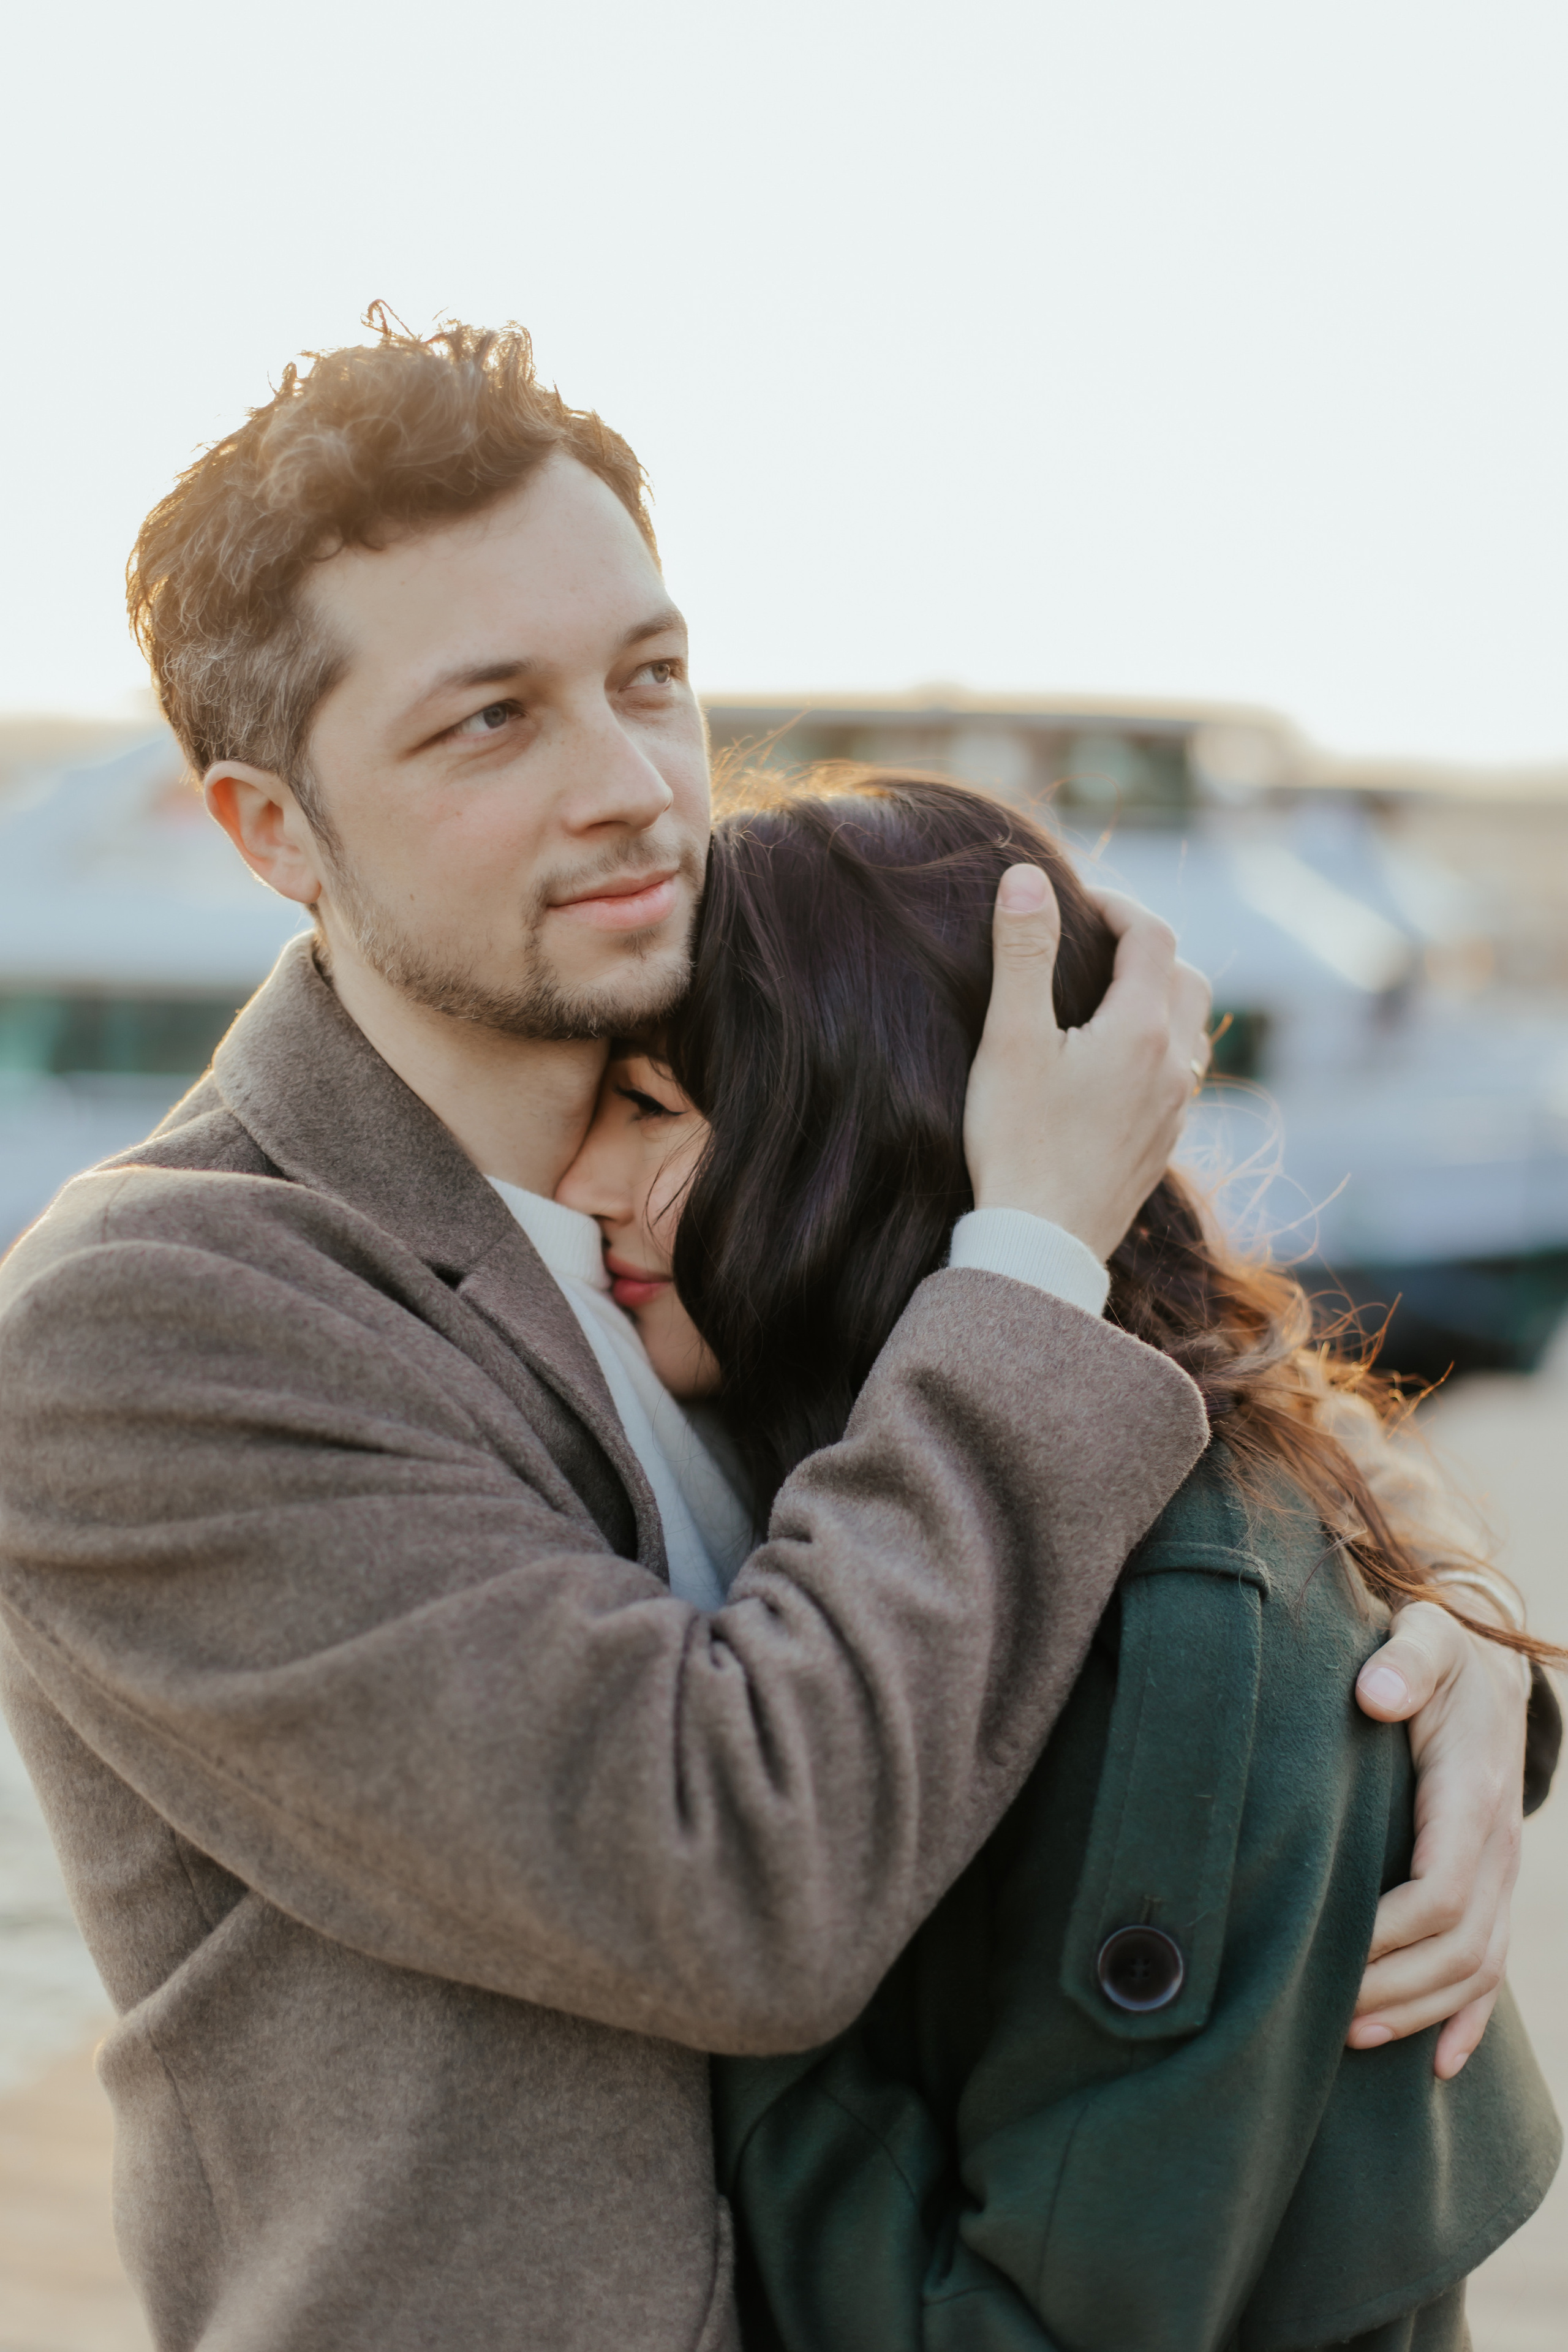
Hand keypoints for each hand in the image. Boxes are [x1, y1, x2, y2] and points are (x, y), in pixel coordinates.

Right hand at [963, 867, 1212, 1259]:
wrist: (1041, 1246)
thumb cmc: (1018, 1142)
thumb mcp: (1010, 1039)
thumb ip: (1022, 953)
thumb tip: (1026, 877)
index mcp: (1142, 1030)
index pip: (1152, 935)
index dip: (1116, 904)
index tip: (1073, 900)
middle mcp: (1172, 1066)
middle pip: (1185, 977)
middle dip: (1146, 948)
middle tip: (1092, 943)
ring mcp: (1173, 1110)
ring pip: (1186, 1030)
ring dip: (1156, 998)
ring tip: (1102, 998)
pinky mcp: (1161, 1146)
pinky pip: (1175, 1076)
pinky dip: (1153, 1048)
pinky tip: (1108, 1065)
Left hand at [1350, 1600, 1527, 2076]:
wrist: (1485, 1662)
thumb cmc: (1438, 1649)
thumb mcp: (1425, 1635)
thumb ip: (1405, 1659)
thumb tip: (1378, 1693)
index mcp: (1471, 1793)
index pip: (1441, 1890)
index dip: (1389, 1934)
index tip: (1329, 1953)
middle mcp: (1497, 1844)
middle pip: (1459, 1946)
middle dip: (1396, 1988)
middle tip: (1326, 2016)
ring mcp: (1502, 1869)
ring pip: (1478, 1967)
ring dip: (1422, 2010)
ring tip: (1355, 2037)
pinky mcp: (1494, 1883)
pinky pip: (1494, 1964)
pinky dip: (1468, 2017)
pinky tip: (1439, 2060)